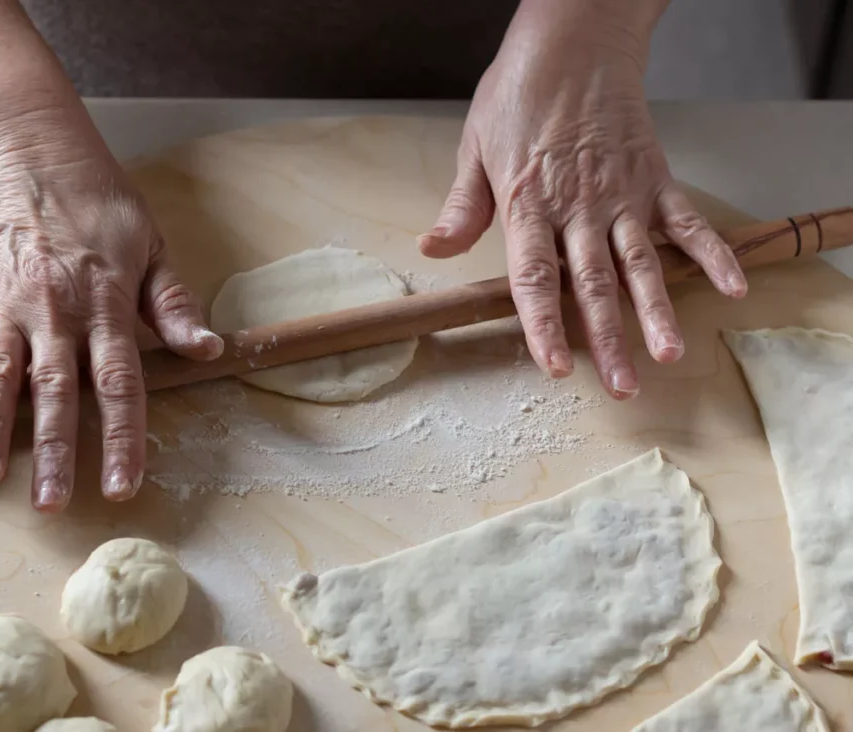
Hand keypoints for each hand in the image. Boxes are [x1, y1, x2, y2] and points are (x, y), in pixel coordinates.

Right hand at [0, 117, 222, 510]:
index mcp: (108, 305)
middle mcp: (57, 311)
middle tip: (50, 504)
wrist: (36, 153)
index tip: (121, 483)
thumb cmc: (102, 204)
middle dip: (54, 450)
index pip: (119, 383)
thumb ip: (175, 305)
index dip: (122, 436)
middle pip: (56, 391)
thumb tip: (209, 349)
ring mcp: (7, 303)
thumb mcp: (154, 248)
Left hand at [419, 6, 746, 398]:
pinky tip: (730, 287)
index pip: (535, 278)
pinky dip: (711, 252)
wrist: (574, 40)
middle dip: (607, 340)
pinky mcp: (655, 177)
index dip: (544, 325)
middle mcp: (579, 208)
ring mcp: (622, 195)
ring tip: (669, 353)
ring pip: (641, 263)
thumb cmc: (520, 93)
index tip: (554, 365)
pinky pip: (687, 221)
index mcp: (529, 205)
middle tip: (622, 386)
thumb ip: (462, 207)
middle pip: (594, 285)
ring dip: (657, 311)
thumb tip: (431, 249)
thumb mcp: (475, 147)